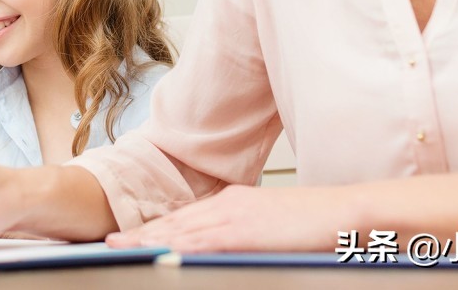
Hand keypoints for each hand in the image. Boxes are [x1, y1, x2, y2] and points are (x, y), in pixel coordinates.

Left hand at [106, 183, 354, 252]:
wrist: (347, 212)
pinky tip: (157, 253)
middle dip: (142, 233)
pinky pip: (202, 241)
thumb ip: (247, 240)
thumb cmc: (318, 226)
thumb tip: (228, 254)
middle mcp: (229, 203)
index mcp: (236, 203)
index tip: (132, 236)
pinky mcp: (244, 229)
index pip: (187, 217)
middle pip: (176, 220)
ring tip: (119, 247)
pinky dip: (176, 246)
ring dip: (148, 239)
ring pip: (181, 228)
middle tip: (110, 241)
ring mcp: (236, 214)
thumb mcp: (275, 232)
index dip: (157, 228)